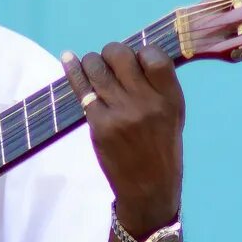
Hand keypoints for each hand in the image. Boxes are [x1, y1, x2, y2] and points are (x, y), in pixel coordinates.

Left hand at [65, 42, 185, 233]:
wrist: (148, 189)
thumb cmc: (161, 149)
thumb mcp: (173, 115)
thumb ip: (159, 86)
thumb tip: (134, 55)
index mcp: (170, 99)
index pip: (154, 55)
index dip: (141, 52)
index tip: (136, 61)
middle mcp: (147, 103)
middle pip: (120, 55)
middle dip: (112, 54)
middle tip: (110, 64)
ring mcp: (121, 113)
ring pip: (97, 67)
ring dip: (92, 62)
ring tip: (92, 67)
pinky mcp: (99, 124)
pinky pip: (82, 88)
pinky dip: (73, 70)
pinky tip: (68, 58)